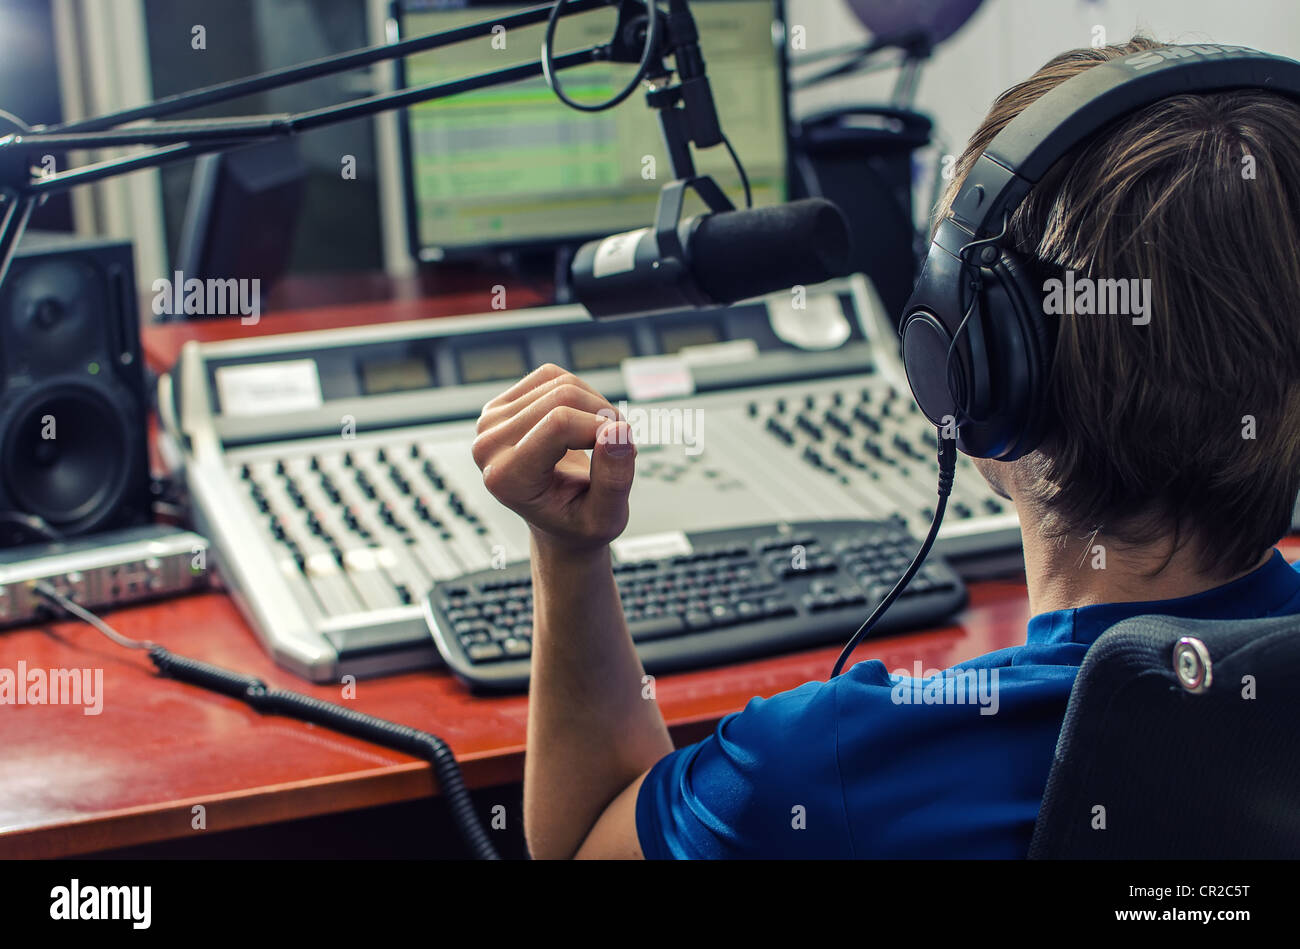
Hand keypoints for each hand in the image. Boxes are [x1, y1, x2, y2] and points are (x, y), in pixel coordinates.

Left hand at [472, 364, 635, 558]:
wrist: (558, 521)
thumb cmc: (580, 522)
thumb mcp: (607, 517)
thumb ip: (614, 479)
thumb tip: (618, 431)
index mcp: (507, 479)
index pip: (560, 424)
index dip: (603, 428)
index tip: (624, 451)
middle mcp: (488, 447)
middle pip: (562, 398)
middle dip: (604, 416)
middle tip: (621, 446)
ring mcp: (490, 422)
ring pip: (560, 383)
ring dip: (596, 406)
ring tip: (605, 440)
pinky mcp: (501, 405)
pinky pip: (552, 376)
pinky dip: (581, 394)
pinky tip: (585, 424)